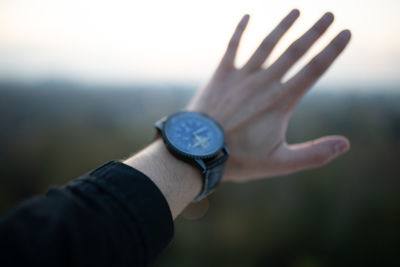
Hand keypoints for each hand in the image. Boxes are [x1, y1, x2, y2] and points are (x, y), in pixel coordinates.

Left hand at [187, 10, 350, 182]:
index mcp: (281, 101)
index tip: (346, 33)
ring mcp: (241, 76)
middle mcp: (264, 83)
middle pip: (295, 51)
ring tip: (297, 11)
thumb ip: (313, 154)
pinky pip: (232, 46)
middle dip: (315, 31)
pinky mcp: (221, 75)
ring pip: (267, 44)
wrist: (197, 151)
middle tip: (330, 15)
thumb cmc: (238, 159)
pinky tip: (246, 16)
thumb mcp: (279, 163)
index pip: (314, 69)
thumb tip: (345, 145)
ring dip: (283, 26)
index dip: (332, 50)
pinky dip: (239, 30)